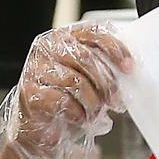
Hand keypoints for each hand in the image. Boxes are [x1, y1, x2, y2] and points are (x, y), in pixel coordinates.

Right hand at [12, 21, 134, 149]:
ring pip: (76, 81)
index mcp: (64, 37)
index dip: (114, 48)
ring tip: (96, 113)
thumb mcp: (88, 79)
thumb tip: (128, 73)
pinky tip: (79, 118)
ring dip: (93, 102)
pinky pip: (62, 100)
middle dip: (107, 83)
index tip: (129, 67)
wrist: (40, 126)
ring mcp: (35, 68)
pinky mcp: (29, 91)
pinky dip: (77, 113)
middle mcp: (47, 47)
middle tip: (117, 101)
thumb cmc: (67, 99)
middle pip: (86, 58)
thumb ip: (104, 69)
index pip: (92, 32)